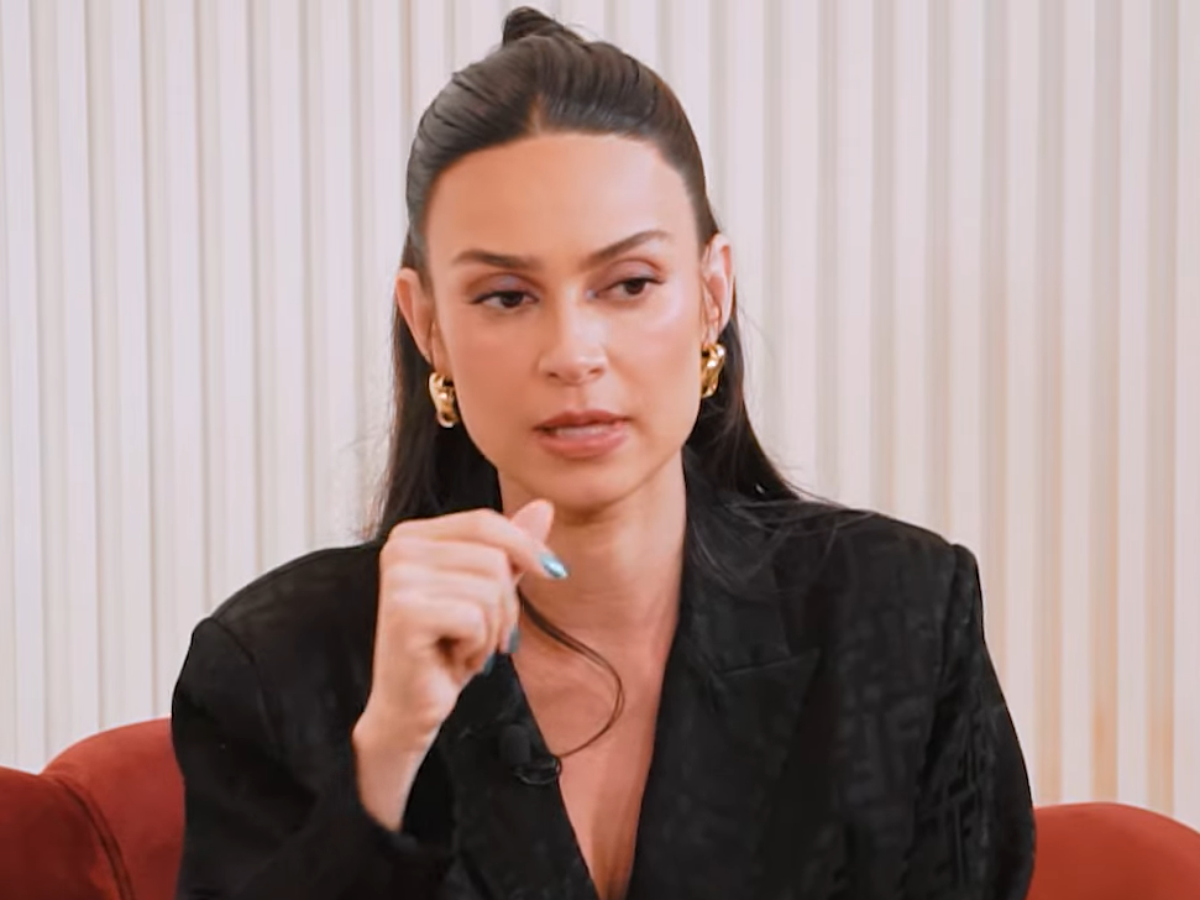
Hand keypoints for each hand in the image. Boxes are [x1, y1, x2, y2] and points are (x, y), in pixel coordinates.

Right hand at [352, 500, 561, 826]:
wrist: (409, 709)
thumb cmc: (445, 650)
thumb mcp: (486, 593)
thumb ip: (511, 549)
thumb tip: (545, 505)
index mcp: (412, 535)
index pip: (485, 521)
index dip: (526, 546)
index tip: (554, 572)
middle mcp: (398, 548)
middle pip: (494, 556)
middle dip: (506, 603)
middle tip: (484, 634)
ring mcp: (398, 579)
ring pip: (490, 587)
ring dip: (492, 628)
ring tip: (465, 647)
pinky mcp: (405, 613)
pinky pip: (476, 618)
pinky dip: (478, 646)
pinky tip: (453, 659)